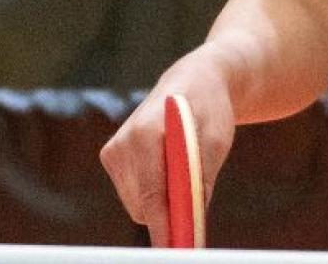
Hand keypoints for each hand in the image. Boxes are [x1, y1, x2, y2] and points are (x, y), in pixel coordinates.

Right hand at [100, 54, 235, 247]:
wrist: (193, 81)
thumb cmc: (210, 110)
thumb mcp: (217, 143)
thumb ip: (201, 182)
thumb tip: (191, 222)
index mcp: (147, 132)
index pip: (152, 195)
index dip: (166, 226)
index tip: (178, 248)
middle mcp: (123, 142)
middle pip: (142, 205)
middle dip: (169, 217)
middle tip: (196, 221)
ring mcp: (113, 151)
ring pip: (137, 204)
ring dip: (163, 203)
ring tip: (187, 177)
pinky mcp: (111, 157)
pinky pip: (134, 194)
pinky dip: (154, 194)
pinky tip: (170, 169)